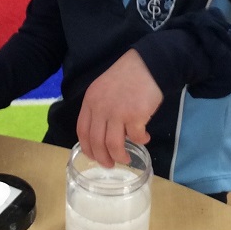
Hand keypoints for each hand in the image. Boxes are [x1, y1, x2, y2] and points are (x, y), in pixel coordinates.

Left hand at [77, 50, 161, 167]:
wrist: (147, 65)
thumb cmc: (126, 77)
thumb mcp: (103, 89)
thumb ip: (100, 108)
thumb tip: (104, 133)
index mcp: (91, 101)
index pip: (82, 131)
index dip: (87, 148)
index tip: (93, 156)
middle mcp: (101, 108)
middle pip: (96, 142)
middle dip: (102, 158)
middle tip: (109, 165)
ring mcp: (118, 112)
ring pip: (113, 145)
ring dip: (119, 156)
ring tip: (126, 159)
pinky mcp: (135, 115)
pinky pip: (136, 136)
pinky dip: (141, 141)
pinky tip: (144, 138)